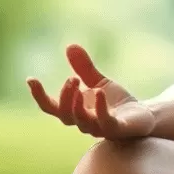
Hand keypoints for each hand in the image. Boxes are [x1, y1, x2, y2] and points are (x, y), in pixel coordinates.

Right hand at [26, 44, 156, 140]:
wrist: (142, 117)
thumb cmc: (116, 103)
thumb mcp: (99, 81)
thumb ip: (84, 68)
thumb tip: (70, 45)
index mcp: (75, 111)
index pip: (51, 108)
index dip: (39, 95)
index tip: (30, 79)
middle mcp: (84, 123)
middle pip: (65, 115)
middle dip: (65, 96)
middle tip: (71, 78)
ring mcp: (100, 128)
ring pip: (82, 121)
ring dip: (76, 103)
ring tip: (78, 82)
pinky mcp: (117, 128)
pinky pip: (106, 122)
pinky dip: (100, 108)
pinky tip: (99, 92)